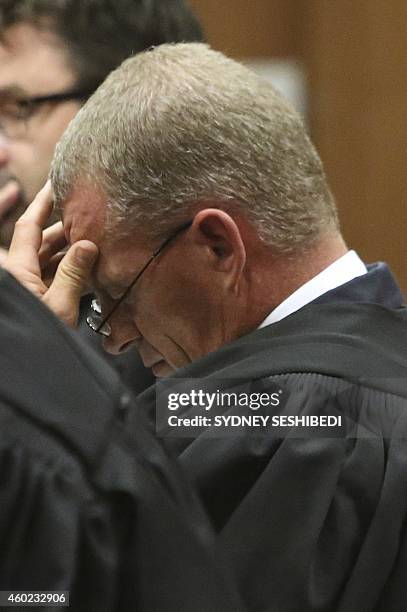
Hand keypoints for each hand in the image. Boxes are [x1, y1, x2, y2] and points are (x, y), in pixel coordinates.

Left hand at [3, 181, 98, 327]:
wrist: (24, 370)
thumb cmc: (36, 341)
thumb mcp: (59, 306)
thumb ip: (74, 274)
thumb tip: (87, 244)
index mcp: (17, 270)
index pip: (29, 226)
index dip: (43, 203)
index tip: (57, 184)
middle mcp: (20, 274)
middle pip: (42, 243)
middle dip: (66, 230)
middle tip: (91, 218)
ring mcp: (29, 288)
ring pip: (50, 261)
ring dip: (71, 253)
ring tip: (96, 242)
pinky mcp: (39, 301)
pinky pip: (54, 279)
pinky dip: (71, 274)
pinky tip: (90, 271)